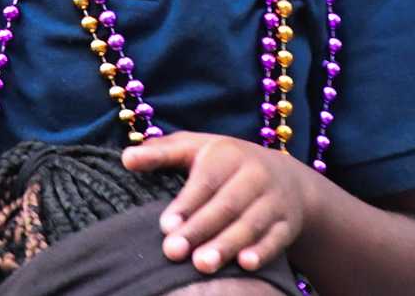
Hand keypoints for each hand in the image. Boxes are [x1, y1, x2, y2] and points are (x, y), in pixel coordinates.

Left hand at [123, 131, 314, 274]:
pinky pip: (276, 238)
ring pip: (250, 223)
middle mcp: (255, 174)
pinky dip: (263, 251)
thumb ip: (162, 152)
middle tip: (173, 253)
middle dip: (200, 230)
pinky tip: (245, 265)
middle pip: (226, 205)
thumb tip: (126, 158)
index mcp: (229, 154)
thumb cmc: (226, 164)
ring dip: (227, 245)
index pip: (206, 180)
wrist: (288, 178)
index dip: (186, 203)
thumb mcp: (197, 149)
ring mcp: (275, 199)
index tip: (165, 227)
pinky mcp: (288, 223)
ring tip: (202, 265)